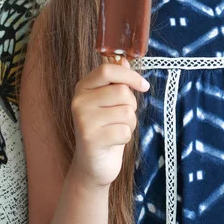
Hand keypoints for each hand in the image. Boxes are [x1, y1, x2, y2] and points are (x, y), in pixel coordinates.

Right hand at [70, 57, 149, 188]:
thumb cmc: (105, 128)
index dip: (129, 75)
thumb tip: (124, 59)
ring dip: (129, 123)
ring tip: (116, 129)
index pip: (107, 70)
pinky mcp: (90, 139)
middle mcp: (79, 101)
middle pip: (122, 92)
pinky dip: (126, 137)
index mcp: (83, 87)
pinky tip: (113, 141)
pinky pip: (125, 131)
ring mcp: (83, 120)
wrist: (91, 165)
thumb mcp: (110, 102)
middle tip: (121, 116)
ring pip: (126, 112)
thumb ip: (116, 81)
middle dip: (131, 105)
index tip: (144, 86)